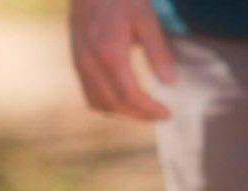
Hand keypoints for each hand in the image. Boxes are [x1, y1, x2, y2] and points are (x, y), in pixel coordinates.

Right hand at [69, 0, 175, 120]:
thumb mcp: (146, 17)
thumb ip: (158, 50)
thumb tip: (170, 82)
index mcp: (110, 55)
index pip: (129, 94)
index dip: (148, 108)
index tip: (166, 113)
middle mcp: (91, 67)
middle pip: (114, 105)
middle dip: (138, 114)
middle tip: (159, 115)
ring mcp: (80, 68)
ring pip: (99, 105)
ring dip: (122, 113)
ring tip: (143, 109)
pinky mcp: (77, 66)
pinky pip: (90, 96)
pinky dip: (108, 104)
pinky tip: (123, 99)